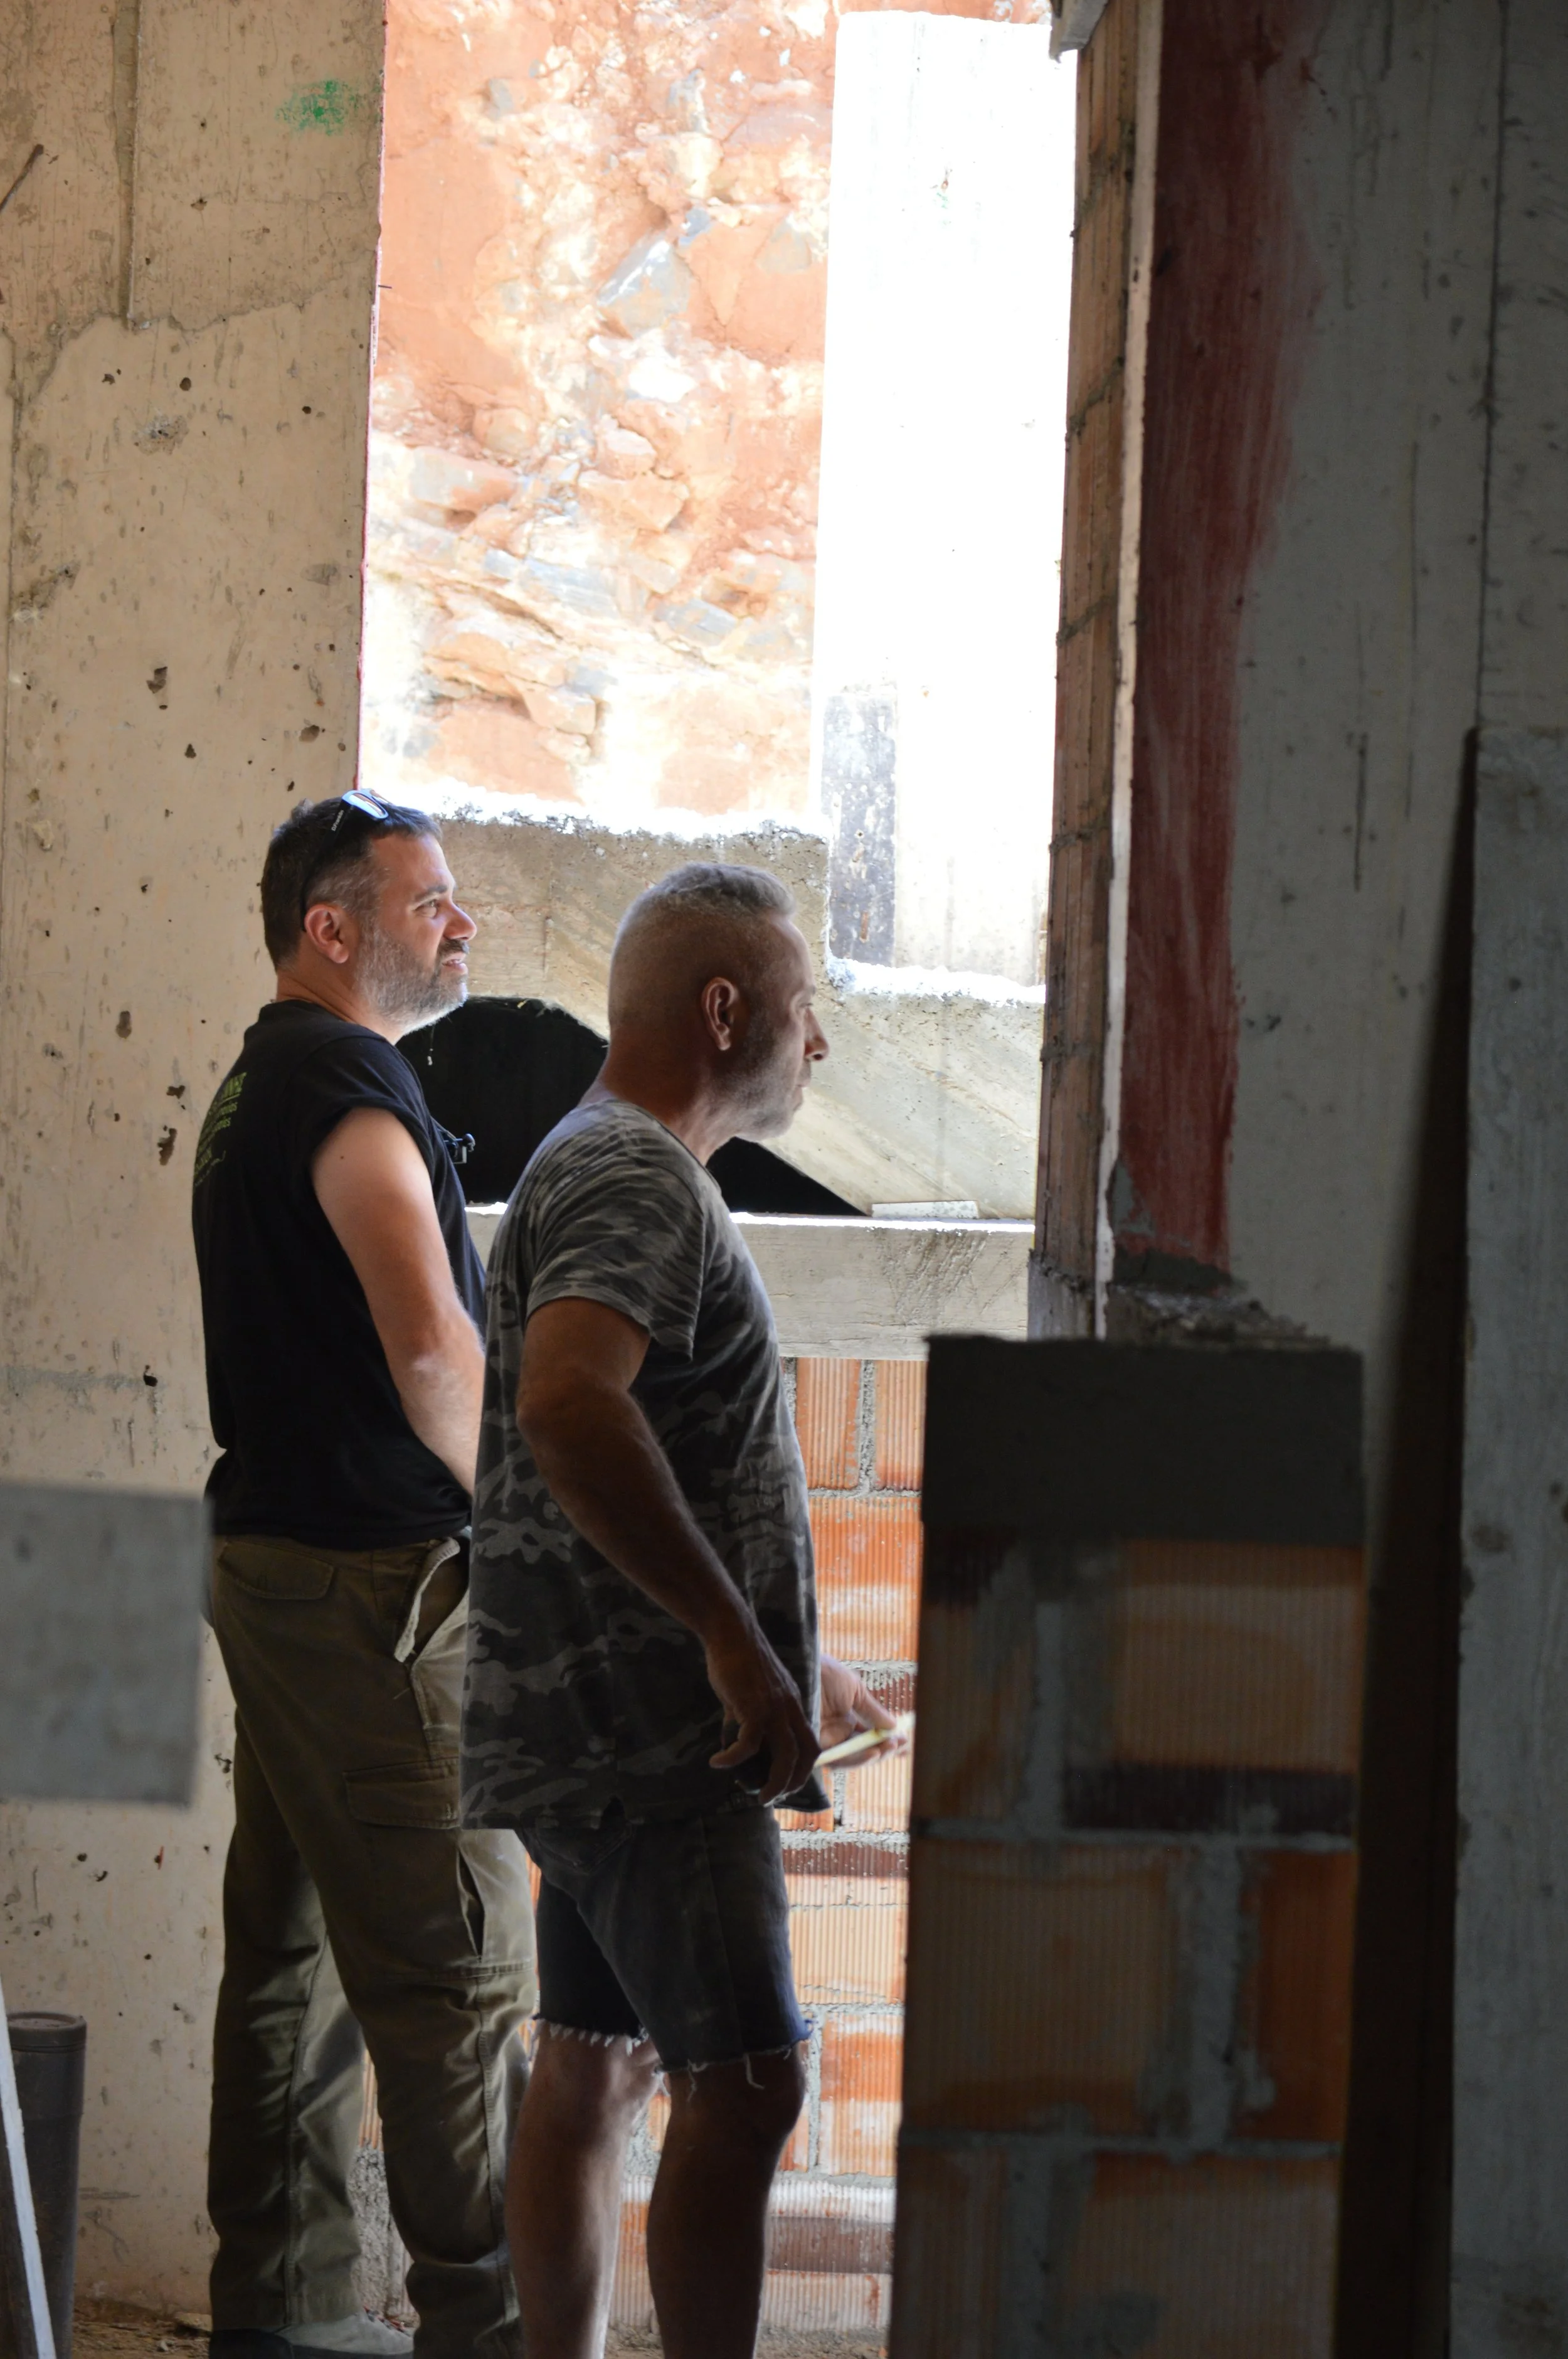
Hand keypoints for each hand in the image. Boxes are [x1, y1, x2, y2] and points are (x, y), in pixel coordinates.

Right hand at [707, 1613, 819, 1804]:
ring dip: (773, 1783)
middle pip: (805, 1756)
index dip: (803, 1770)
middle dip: (791, 1783)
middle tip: (770, 1798)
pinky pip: (748, 1744)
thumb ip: (753, 1714)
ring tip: (756, 1795)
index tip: (786, 1785)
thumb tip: (740, 1739)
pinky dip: (734, 1759)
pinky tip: (717, 1762)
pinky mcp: (752, 1706)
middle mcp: (790, 1709)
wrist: (731, 1632)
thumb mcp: (755, 1691)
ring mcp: (774, 1708)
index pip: (811, 1745)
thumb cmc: (739, 1659)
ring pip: (785, 1756)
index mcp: (794, 1705)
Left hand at [819, 1652, 905, 1760]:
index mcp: (845, 1718)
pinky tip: (873, 1752)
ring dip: (874, 1755)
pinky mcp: (815, 1747)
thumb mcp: (855, 1690)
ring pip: (853, 1758)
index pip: (869, 1737)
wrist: (800, 1667)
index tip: (907, 1742)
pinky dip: (857, 1758)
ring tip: (891, 1747)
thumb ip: (872, 1711)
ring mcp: (826, 1741)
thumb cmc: (824, 1673)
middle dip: (884, 1751)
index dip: (888, 1742)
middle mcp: (836, 1733)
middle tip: (902, 1746)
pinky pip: (839, 1759)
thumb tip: (894, 1726)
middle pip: (863, 1750)